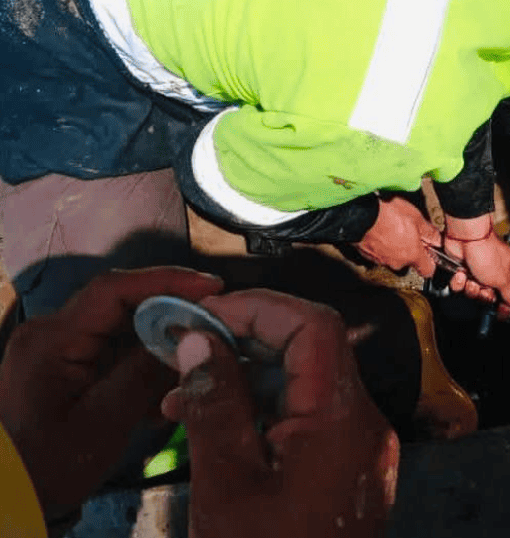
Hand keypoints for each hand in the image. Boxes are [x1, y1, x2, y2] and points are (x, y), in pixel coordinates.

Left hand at [0, 267, 222, 520]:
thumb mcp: (104, 421)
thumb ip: (145, 373)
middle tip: (216, 325)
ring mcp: (60, 349)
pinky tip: (165, 389)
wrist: (11, 501)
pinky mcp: (69, 366)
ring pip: (125, 328)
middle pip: (123, 305)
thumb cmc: (50, 464)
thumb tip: (190, 336)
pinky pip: (116, 351)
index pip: (113, 289)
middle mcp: (52, 333)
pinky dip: (145, 364)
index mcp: (52, 339)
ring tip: (193, 364)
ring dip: (161, 344)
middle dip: (171, 315)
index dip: (166, 281)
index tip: (211, 287)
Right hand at [161, 290, 398, 537]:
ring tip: (181, 397)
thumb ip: (215, 404)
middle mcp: (364, 423)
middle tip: (186, 351)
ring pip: (309, 384)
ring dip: (250, 379)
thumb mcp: (226, 482)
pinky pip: (313, 418)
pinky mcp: (351, 469)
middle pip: (315, 350)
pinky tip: (216, 427)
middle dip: (248, 340)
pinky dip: (268, 412)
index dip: (260, 308)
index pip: (314, 326)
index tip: (205, 317)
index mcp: (341, 418)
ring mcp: (361, 448)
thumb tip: (200, 340)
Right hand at [356, 194, 439, 276]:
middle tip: (409, 232)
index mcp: (412, 255)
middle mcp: (397, 263)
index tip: (430, 251)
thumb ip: (429, 231)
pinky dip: (382, 246)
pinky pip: (380, 254)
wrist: (359, 215)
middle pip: (409, 261)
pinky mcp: (368, 256)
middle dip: (410, 249)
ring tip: (392, 229)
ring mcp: (381, 261)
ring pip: (394, 257)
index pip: (428, 270)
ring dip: (395, 247)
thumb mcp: (415, 217)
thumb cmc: (387, 214)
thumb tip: (437, 238)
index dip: (430, 262)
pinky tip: (381, 232)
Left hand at [443, 214, 509, 309]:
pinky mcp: (463, 268)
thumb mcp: (502, 278)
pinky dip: (459, 281)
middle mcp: (494, 270)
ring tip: (471, 279)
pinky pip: (461, 285)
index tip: (502, 312)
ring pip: (474, 291)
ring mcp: (478, 269)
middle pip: (490, 295)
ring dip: (470, 288)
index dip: (506, 304)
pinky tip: (461, 274)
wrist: (464, 238)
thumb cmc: (486, 250)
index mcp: (509, 270)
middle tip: (483, 288)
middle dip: (484, 294)